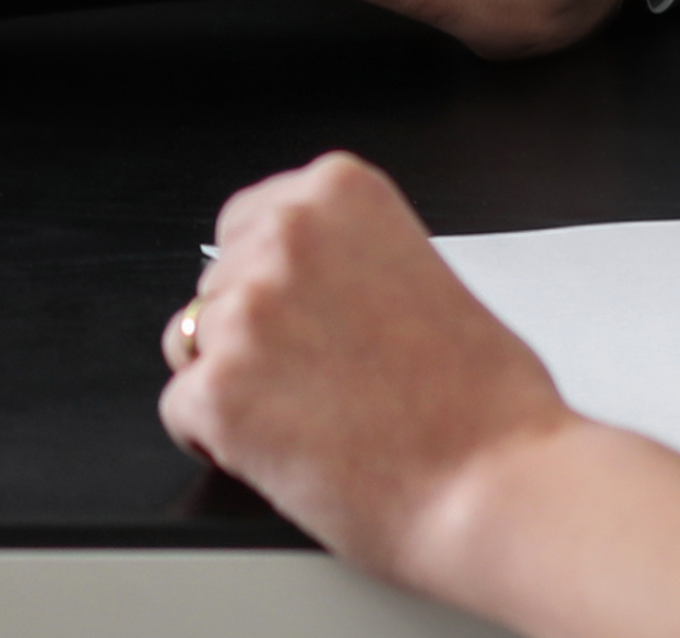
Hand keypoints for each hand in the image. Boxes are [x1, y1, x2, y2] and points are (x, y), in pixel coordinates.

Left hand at [161, 153, 679, 637]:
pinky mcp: (217, 391)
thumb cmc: (487, 402)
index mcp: (338, 193)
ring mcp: (244, 312)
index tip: (299, 318)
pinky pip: (181, 412)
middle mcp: (284, 237)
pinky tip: (285, 453)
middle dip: (253, 334)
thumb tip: (307, 284)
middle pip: (215, 285)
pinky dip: (219, 442)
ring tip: (310, 420)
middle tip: (318, 382)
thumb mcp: (424, 274)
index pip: (248, 222)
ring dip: (234, 384)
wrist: (498, 485)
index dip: (272, 283)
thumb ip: (351, 259)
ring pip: (192, 345)